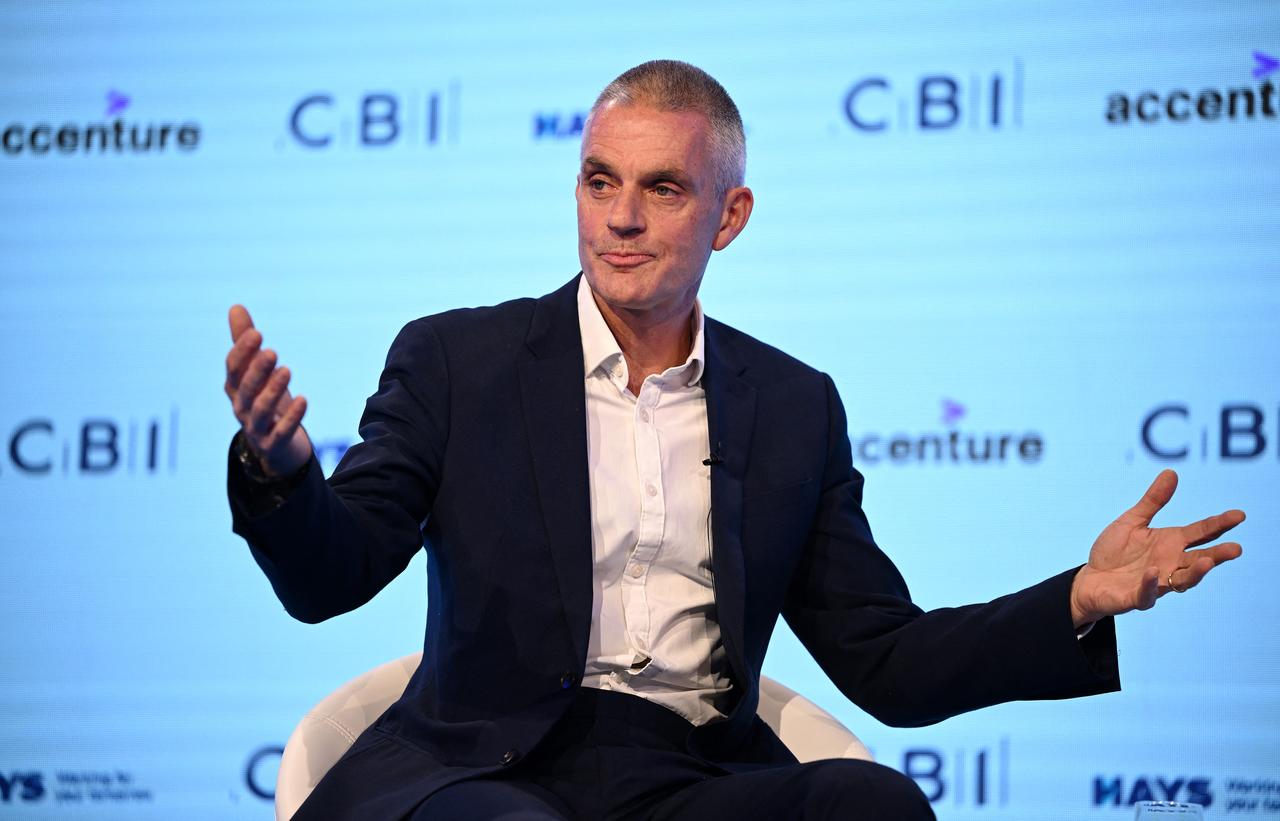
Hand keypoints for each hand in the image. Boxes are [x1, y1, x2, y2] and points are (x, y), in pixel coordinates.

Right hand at [224, 305, 311, 476]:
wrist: (276, 447)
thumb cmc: (265, 400)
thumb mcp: (256, 372)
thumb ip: (246, 343)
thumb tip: (236, 307)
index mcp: (235, 388)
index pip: (233, 368)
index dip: (242, 351)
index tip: (256, 332)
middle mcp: (241, 407)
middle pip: (246, 388)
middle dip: (257, 370)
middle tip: (272, 351)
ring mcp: (256, 428)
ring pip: (261, 409)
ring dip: (273, 390)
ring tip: (287, 370)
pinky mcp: (273, 444)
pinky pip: (281, 432)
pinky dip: (292, 417)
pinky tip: (303, 399)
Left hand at [1068, 470, 1243, 627]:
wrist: (1090, 579)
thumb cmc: (1114, 551)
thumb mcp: (1132, 521)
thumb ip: (1153, 501)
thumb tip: (1171, 472)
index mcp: (1171, 543)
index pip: (1201, 532)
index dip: (1219, 524)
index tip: (1239, 515)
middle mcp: (1170, 564)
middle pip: (1200, 560)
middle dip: (1218, 555)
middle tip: (1236, 548)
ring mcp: (1157, 583)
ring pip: (1183, 581)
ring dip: (1195, 573)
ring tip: (1208, 562)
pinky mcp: (1138, 598)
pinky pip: (1147, 593)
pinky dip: (1150, 583)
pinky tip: (1152, 572)